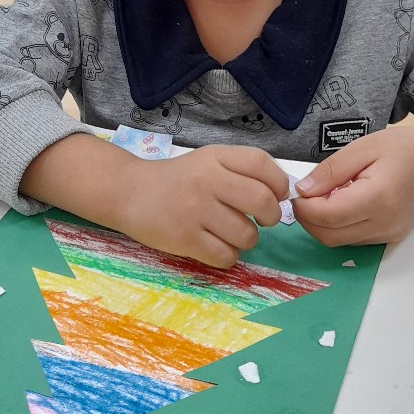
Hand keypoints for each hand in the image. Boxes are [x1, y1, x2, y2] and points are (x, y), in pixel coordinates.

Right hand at [120, 146, 289, 268]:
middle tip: (262, 219)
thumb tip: (284, 193)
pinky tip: (216, 245)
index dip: (279, 183)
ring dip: (247, 239)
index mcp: (215, 157)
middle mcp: (206, 180)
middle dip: (271, 216)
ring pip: (247, 234)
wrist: (129, 192)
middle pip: (262, 201)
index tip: (277, 195)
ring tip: (231, 232)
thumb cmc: (177, 179)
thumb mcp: (208, 161)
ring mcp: (195, 210)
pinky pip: (226, 256)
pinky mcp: (185, 238)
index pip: (262, 164)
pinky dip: (227, 256)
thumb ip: (242, 170)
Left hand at [293, 121, 413, 247]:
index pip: (328, 216)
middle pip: (329, 236)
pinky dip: (337, 227)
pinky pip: (352, 240)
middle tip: (304, 195)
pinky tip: (340, 204)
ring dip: (321, 224)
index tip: (297, 191)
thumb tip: (302, 191)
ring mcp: (389, 234)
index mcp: (379, 197)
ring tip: (324, 196)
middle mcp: (385, 223)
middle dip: (307, 219)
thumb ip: (330, 171)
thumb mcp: (362, 147)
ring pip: (338, 241)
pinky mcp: (389, 239)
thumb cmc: (404, 148)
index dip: (304, 207)